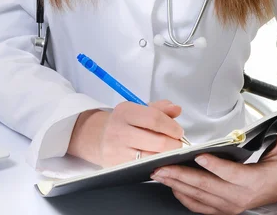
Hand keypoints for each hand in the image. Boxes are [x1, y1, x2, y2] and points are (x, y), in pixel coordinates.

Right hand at [68, 99, 184, 167]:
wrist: (98, 137)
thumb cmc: (124, 122)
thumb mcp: (139, 109)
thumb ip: (160, 108)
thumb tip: (177, 109)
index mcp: (126, 111)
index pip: (154, 119)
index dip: (171, 126)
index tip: (179, 131)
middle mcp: (119, 130)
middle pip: (156, 141)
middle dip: (173, 144)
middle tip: (178, 144)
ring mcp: (117, 151)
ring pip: (151, 157)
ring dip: (166, 156)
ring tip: (170, 152)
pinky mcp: (118, 166)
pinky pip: (143, 167)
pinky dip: (155, 164)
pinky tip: (159, 160)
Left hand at [150, 114, 276, 213]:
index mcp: (254, 181)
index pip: (232, 175)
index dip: (216, 166)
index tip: (200, 156)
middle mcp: (238, 197)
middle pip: (207, 187)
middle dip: (182, 176)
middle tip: (163, 166)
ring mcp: (228, 205)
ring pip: (198, 197)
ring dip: (177, 185)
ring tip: (159, 174)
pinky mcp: (220, 209)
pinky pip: (198, 206)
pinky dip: (183, 196)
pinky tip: (171, 186)